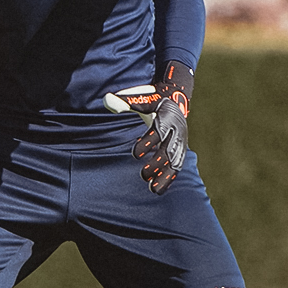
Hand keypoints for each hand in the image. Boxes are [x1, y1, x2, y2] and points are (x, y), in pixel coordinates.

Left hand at [104, 60, 193, 194]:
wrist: (176, 102)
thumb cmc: (154, 102)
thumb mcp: (142, 98)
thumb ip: (125, 101)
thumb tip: (106, 100)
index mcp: (167, 117)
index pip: (159, 132)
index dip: (148, 143)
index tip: (135, 154)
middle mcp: (176, 132)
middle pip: (169, 150)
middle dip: (157, 164)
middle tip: (143, 174)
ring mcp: (180, 143)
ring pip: (175, 162)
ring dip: (164, 176)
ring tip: (153, 189)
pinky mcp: (181, 151)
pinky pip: (177, 167)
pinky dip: (168, 178)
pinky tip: (158, 190)